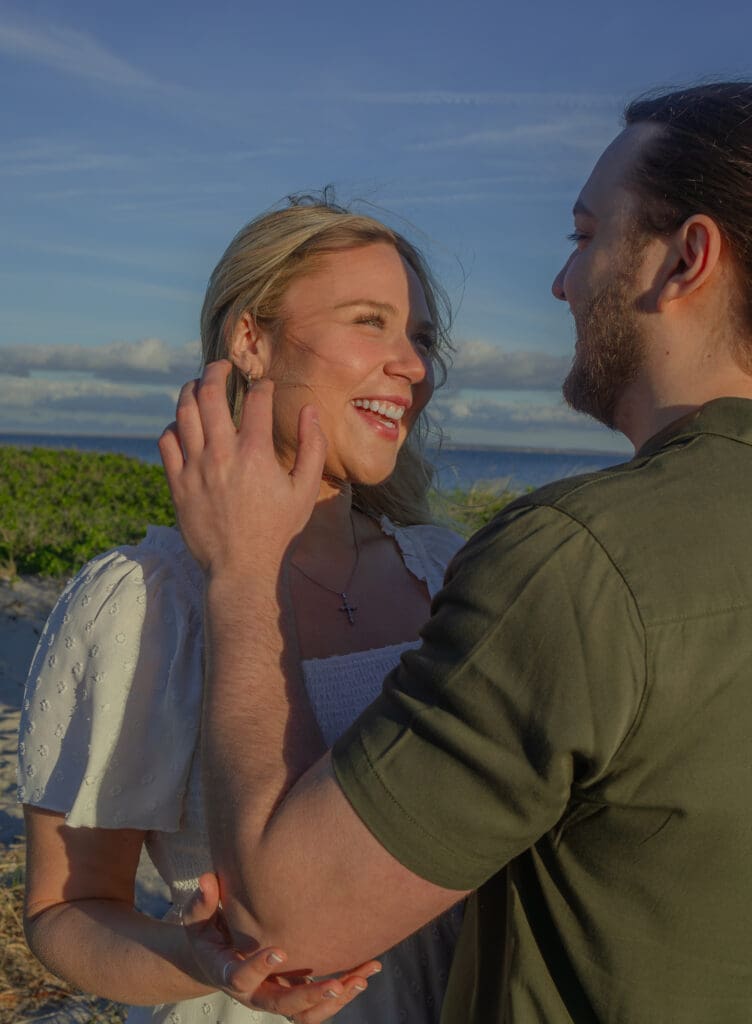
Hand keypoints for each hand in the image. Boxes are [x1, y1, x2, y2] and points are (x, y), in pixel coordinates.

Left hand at [159, 360, 326, 576]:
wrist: (240, 568)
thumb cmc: (277, 531)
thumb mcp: (306, 491)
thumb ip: (313, 447)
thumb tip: (309, 411)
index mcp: (256, 454)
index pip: (255, 400)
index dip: (261, 386)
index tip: (263, 386)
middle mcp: (222, 455)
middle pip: (210, 394)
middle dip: (216, 371)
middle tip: (222, 367)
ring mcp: (195, 468)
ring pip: (184, 412)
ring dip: (190, 391)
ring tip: (198, 385)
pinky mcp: (178, 483)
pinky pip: (167, 441)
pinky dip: (174, 426)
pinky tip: (184, 425)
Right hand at [182, 873, 380, 1022]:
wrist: (217, 954)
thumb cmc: (208, 931)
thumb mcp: (197, 918)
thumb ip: (202, 902)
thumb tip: (206, 880)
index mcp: (228, 973)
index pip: (242, 977)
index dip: (260, 967)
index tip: (280, 951)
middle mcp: (254, 992)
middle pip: (281, 1005)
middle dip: (309, 996)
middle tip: (334, 984)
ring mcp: (275, 995)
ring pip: (305, 1013)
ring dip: (334, 998)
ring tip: (362, 977)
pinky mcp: (293, 992)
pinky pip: (318, 1005)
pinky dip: (342, 992)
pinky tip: (365, 973)